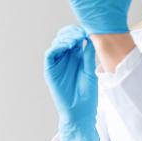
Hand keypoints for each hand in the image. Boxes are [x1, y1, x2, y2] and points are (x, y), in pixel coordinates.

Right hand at [43, 24, 98, 140]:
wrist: (81, 111)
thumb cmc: (87, 93)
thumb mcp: (90, 70)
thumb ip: (88, 54)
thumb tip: (91, 36)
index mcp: (77, 56)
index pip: (75, 38)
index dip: (79, 31)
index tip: (87, 30)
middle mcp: (66, 58)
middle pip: (65, 37)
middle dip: (72, 32)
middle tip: (80, 32)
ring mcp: (58, 63)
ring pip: (57, 43)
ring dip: (65, 37)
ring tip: (75, 38)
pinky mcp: (50, 70)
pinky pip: (50, 54)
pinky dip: (57, 47)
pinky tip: (68, 45)